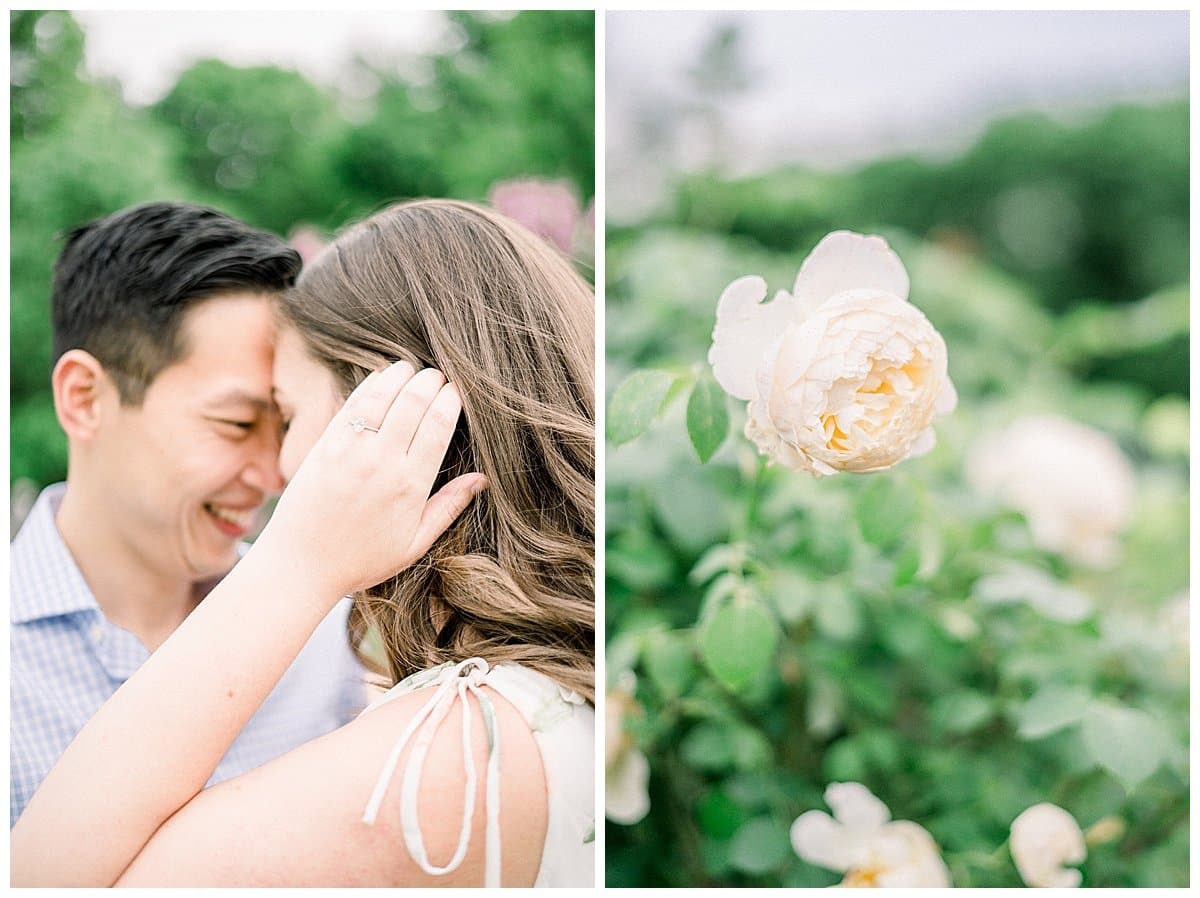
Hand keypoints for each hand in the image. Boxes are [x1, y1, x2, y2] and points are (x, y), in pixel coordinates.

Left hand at [258, 361, 485, 598]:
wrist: (300, 565)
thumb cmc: (361, 560)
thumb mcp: (415, 543)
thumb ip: (448, 507)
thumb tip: (481, 479)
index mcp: (410, 485)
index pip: (439, 425)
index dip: (452, 400)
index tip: (457, 392)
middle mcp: (382, 462)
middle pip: (414, 402)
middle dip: (431, 382)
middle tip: (438, 377)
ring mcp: (351, 450)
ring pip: (383, 395)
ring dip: (401, 376)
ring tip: (412, 370)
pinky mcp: (325, 445)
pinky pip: (352, 404)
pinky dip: (370, 385)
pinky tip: (381, 378)